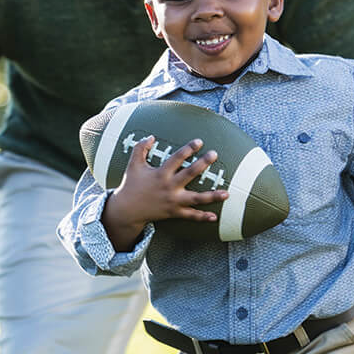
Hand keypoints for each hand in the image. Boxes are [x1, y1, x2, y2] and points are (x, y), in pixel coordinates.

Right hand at [103, 136, 229, 250]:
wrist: (127, 210)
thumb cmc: (131, 184)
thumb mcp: (133, 164)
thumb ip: (140, 148)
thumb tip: (151, 136)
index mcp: (160, 173)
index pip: (176, 158)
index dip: (188, 149)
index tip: (199, 141)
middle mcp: (169, 187)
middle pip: (189, 174)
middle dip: (203, 164)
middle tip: (214, 154)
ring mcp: (173, 201)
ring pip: (196, 199)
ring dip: (212, 196)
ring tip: (227, 193)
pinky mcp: (174, 212)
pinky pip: (190, 216)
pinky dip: (202, 217)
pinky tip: (215, 217)